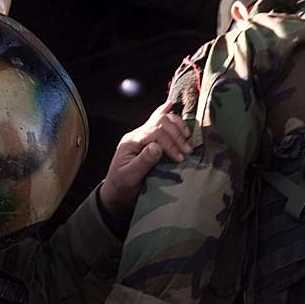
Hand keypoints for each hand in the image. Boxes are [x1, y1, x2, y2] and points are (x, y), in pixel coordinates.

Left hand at [98, 102, 191, 219]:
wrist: (117, 194)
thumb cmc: (122, 187)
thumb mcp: (130, 177)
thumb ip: (143, 162)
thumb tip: (157, 147)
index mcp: (131, 142)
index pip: (155, 132)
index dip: (170, 143)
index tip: (180, 157)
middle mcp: (138, 135)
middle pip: (160, 123)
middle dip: (176, 135)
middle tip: (187, 151)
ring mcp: (144, 136)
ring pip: (162, 119)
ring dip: (178, 128)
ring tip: (187, 141)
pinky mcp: (151, 140)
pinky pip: (161, 123)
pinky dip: (170, 119)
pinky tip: (174, 108)